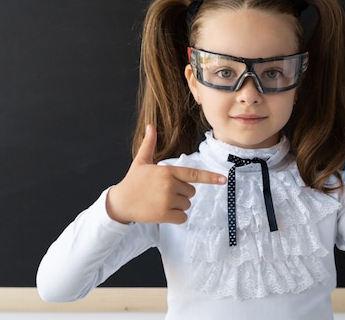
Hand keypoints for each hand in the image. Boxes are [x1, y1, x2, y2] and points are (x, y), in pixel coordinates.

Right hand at [106, 125, 226, 223]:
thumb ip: (149, 144)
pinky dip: (176, 218)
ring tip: (160, 202)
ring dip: (177, 206)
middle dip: (181, 193)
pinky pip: (182, 218)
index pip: (194, 174)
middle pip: (191, 191)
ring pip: (186, 205)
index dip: (210, 177)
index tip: (224, 180)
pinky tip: (162, 212)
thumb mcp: (141, 161)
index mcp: (167, 171)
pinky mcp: (164, 214)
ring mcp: (167, 200)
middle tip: (163, 193)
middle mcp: (169, 184)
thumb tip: (150, 126)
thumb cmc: (133, 181)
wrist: (120, 202)